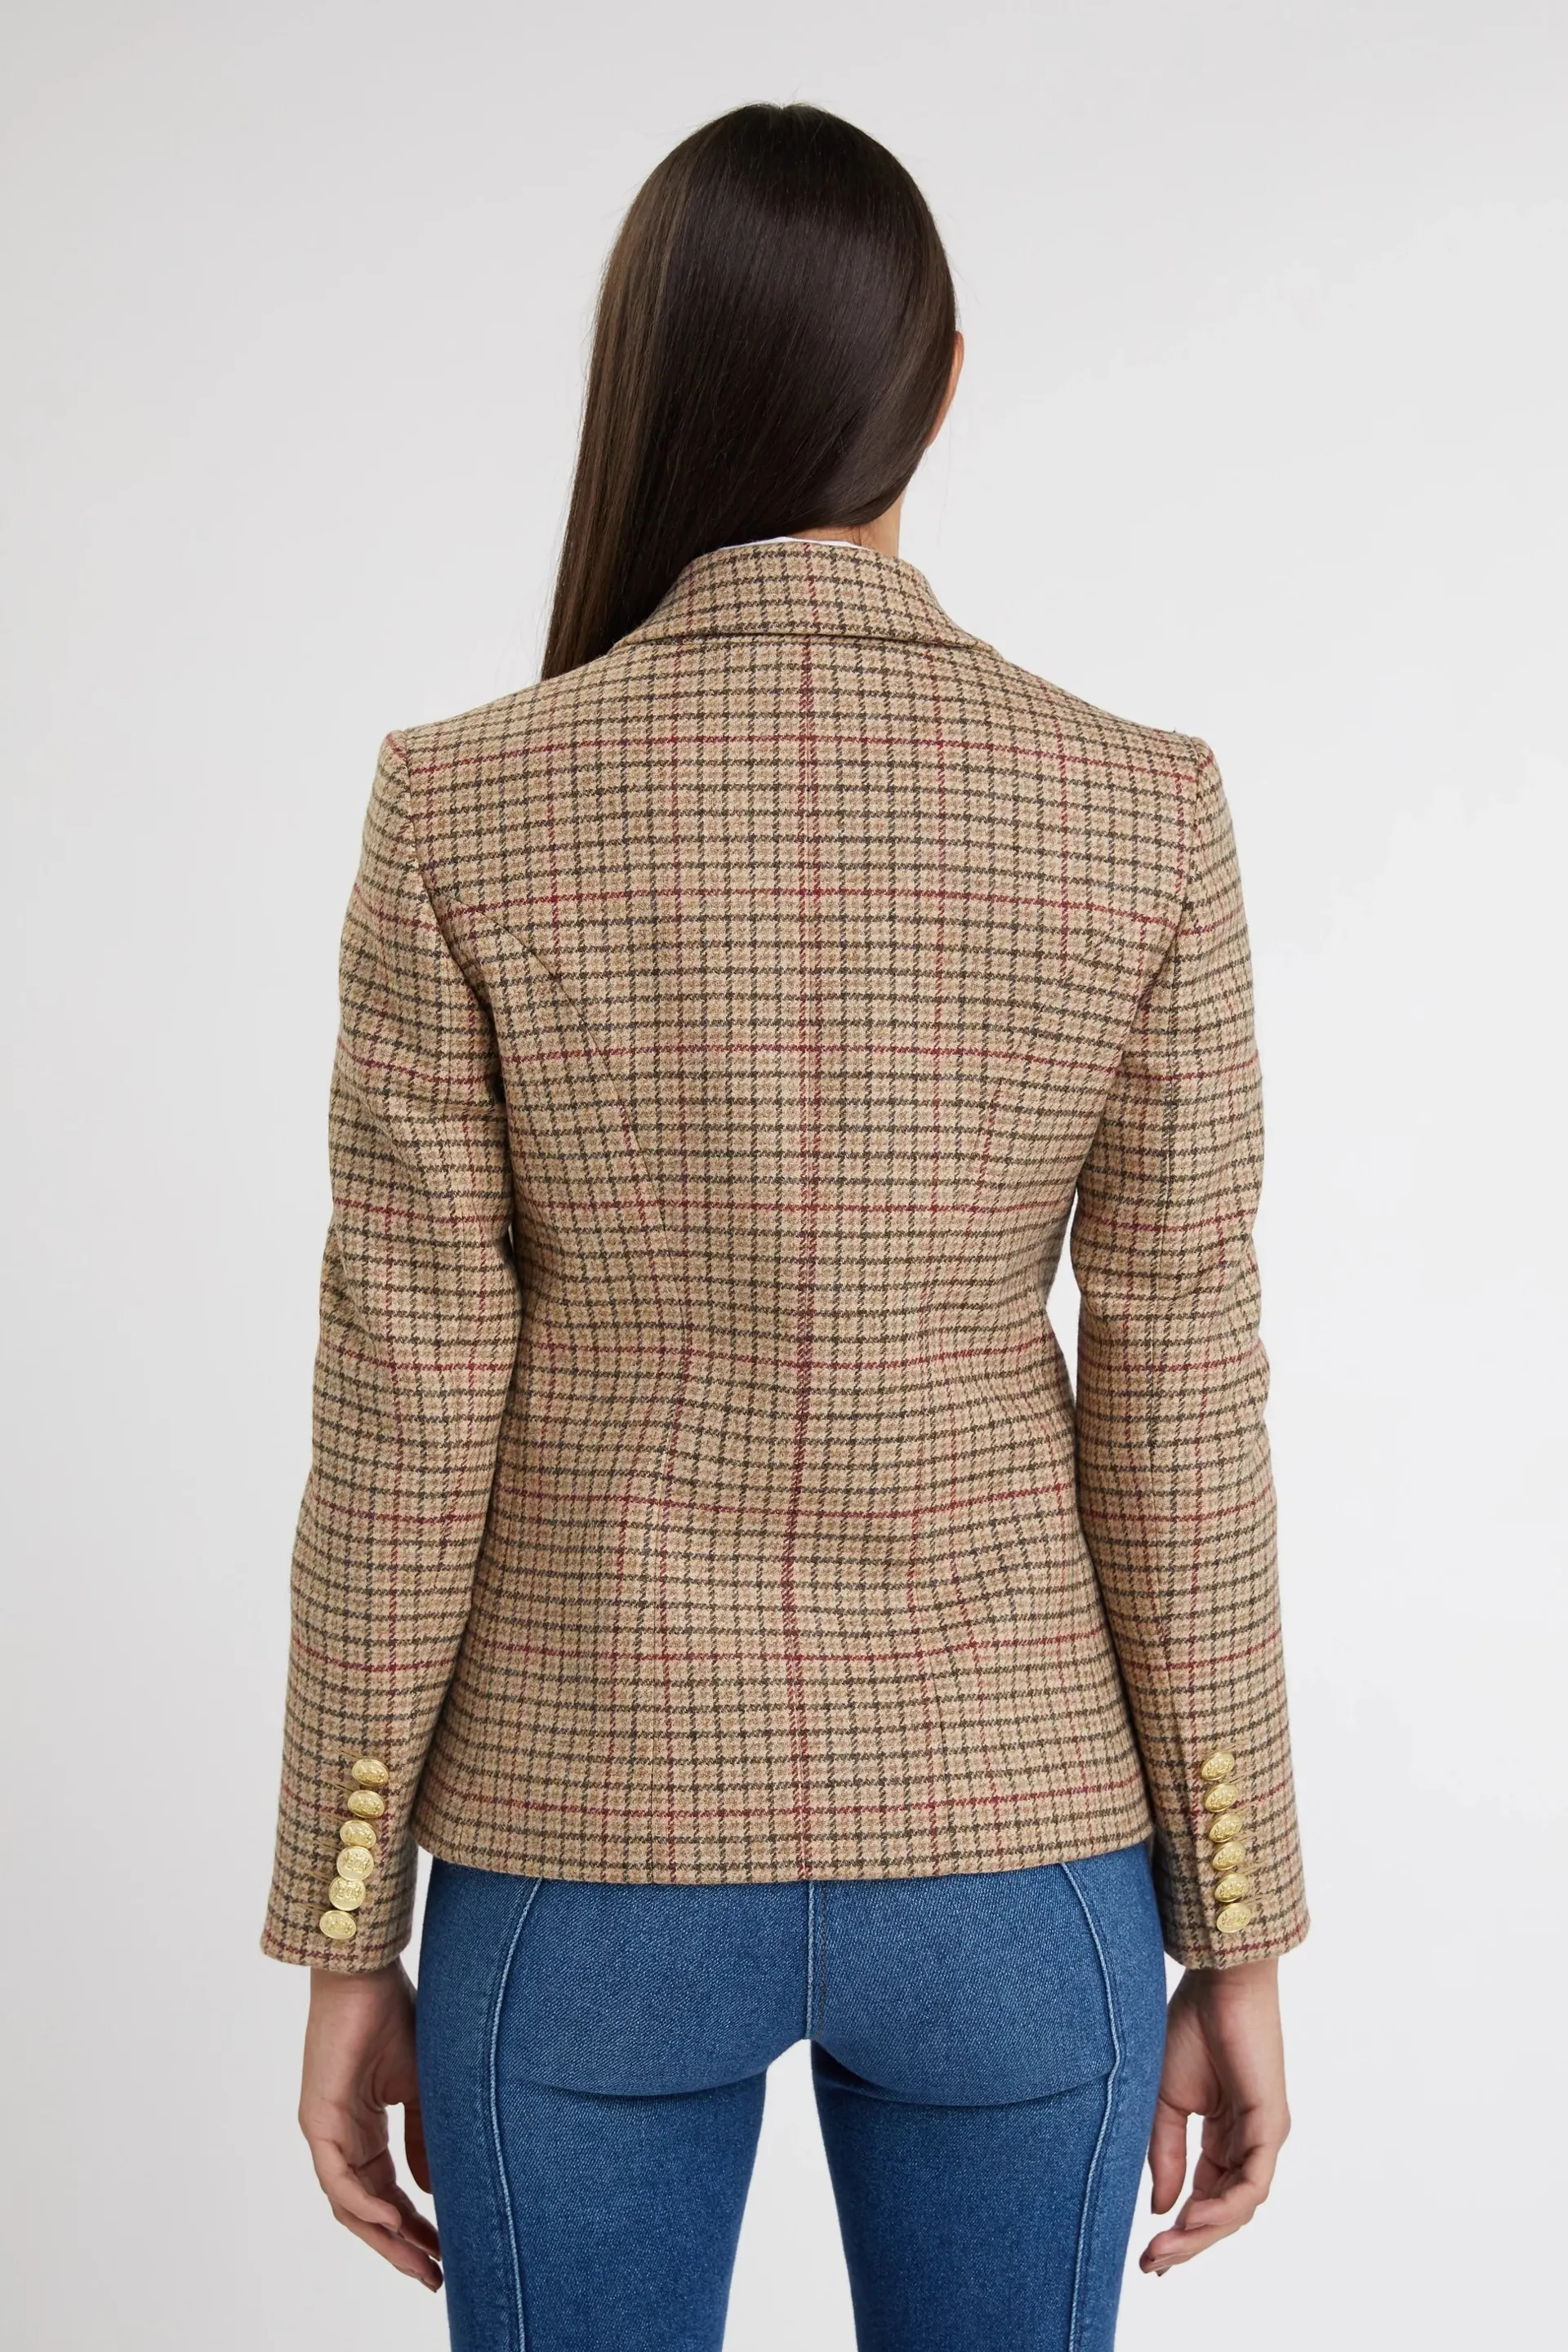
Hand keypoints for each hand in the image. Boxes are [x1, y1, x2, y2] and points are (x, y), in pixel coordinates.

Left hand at [298, 1960, 441, 2290]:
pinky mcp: (318, 2121)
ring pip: (350, 2204)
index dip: (416, 2226)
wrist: (369, 1975)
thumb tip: (430, 2190)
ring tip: (420, 2262)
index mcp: (363, 2129)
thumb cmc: (394, 2016)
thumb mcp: (421, 2088)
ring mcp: (326, 2132)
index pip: (388, 2193)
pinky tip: (396, 2222)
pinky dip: (366, 2204)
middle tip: (434, 2276)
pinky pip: (338, 2179)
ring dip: (385, 2238)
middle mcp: (340, 2137)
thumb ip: (423, 2138)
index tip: (445, 2252)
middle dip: (401, 2247)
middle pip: (367, 2210)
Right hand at [1140, 1954, 1289, 2275]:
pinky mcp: (1271, 2127)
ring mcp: (1263, 2138)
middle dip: (1187, 2242)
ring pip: (1238, 2206)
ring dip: (1202, 2232)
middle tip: (1153, 2264)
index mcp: (1222, 2136)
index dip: (1178, 2229)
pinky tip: (1192, 2217)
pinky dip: (1224, 2207)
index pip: (1204, 2196)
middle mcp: (1247, 2143)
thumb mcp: (1164, 2101)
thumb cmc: (1189, 2028)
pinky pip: (1252, 2184)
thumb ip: (1166, 2155)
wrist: (1215, 1984)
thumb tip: (1163, 2208)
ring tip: (1167, 2246)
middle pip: (1221, 2211)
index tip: (1147, 2255)